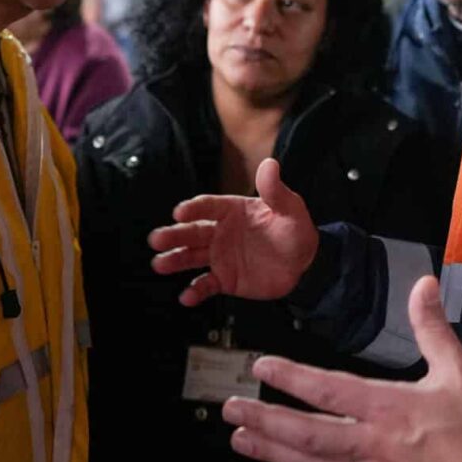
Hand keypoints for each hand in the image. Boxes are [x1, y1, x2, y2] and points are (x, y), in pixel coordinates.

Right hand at [148, 158, 317, 306]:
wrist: (305, 265)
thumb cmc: (295, 230)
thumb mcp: (290, 208)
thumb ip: (275, 190)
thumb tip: (269, 164)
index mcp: (232, 210)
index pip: (208, 207)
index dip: (193, 208)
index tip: (179, 212)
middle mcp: (221, 232)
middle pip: (192, 231)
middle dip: (174, 235)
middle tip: (156, 239)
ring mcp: (221, 256)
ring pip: (192, 257)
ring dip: (175, 260)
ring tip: (159, 264)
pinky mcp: (225, 279)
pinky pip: (206, 284)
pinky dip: (195, 291)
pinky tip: (186, 297)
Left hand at [221, 275, 461, 461]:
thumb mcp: (460, 372)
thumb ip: (433, 328)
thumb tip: (422, 283)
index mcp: (391, 409)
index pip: (330, 391)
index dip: (292, 379)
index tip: (261, 368)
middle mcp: (376, 445)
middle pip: (309, 435)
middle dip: (266, 422)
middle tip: (230, 411)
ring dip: (274, 453)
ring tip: (242, 441)